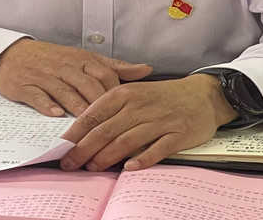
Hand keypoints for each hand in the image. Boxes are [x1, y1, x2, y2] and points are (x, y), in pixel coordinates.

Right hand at [0, 39, 152, 116]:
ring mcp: (45, 76)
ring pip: (65, 90)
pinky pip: (38, 95)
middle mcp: (66, 66)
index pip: (105, 74)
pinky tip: (55, 115)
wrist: (12, 53)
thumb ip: (115, 66)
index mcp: (82, 60)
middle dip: (100, 104)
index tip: (127, 112)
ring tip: (87, 125)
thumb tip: (146, 70)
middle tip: (111, 126)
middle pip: (88, 84)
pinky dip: (46, 104)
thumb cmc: (52, 59)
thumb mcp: (84, 58)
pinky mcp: (26, 85)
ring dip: (77, 107)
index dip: (117, 94)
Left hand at [59, 74, 237, 171]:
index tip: (60, 148)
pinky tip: (130, 168)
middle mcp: (139, 106)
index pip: (93, 115)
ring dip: (107, 156)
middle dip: (84, 149)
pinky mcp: (178, 134)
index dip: (75, 133)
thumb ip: (111, 111)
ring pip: (127, 140)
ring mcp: (159, 120)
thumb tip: (82, 134)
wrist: (203, 94)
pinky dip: (143, 159)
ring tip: (92, 168)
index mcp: (124, 95)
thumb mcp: (134, 94)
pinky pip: (158, 148)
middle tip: (69, 164)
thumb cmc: (162, 97)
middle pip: (105, 130)